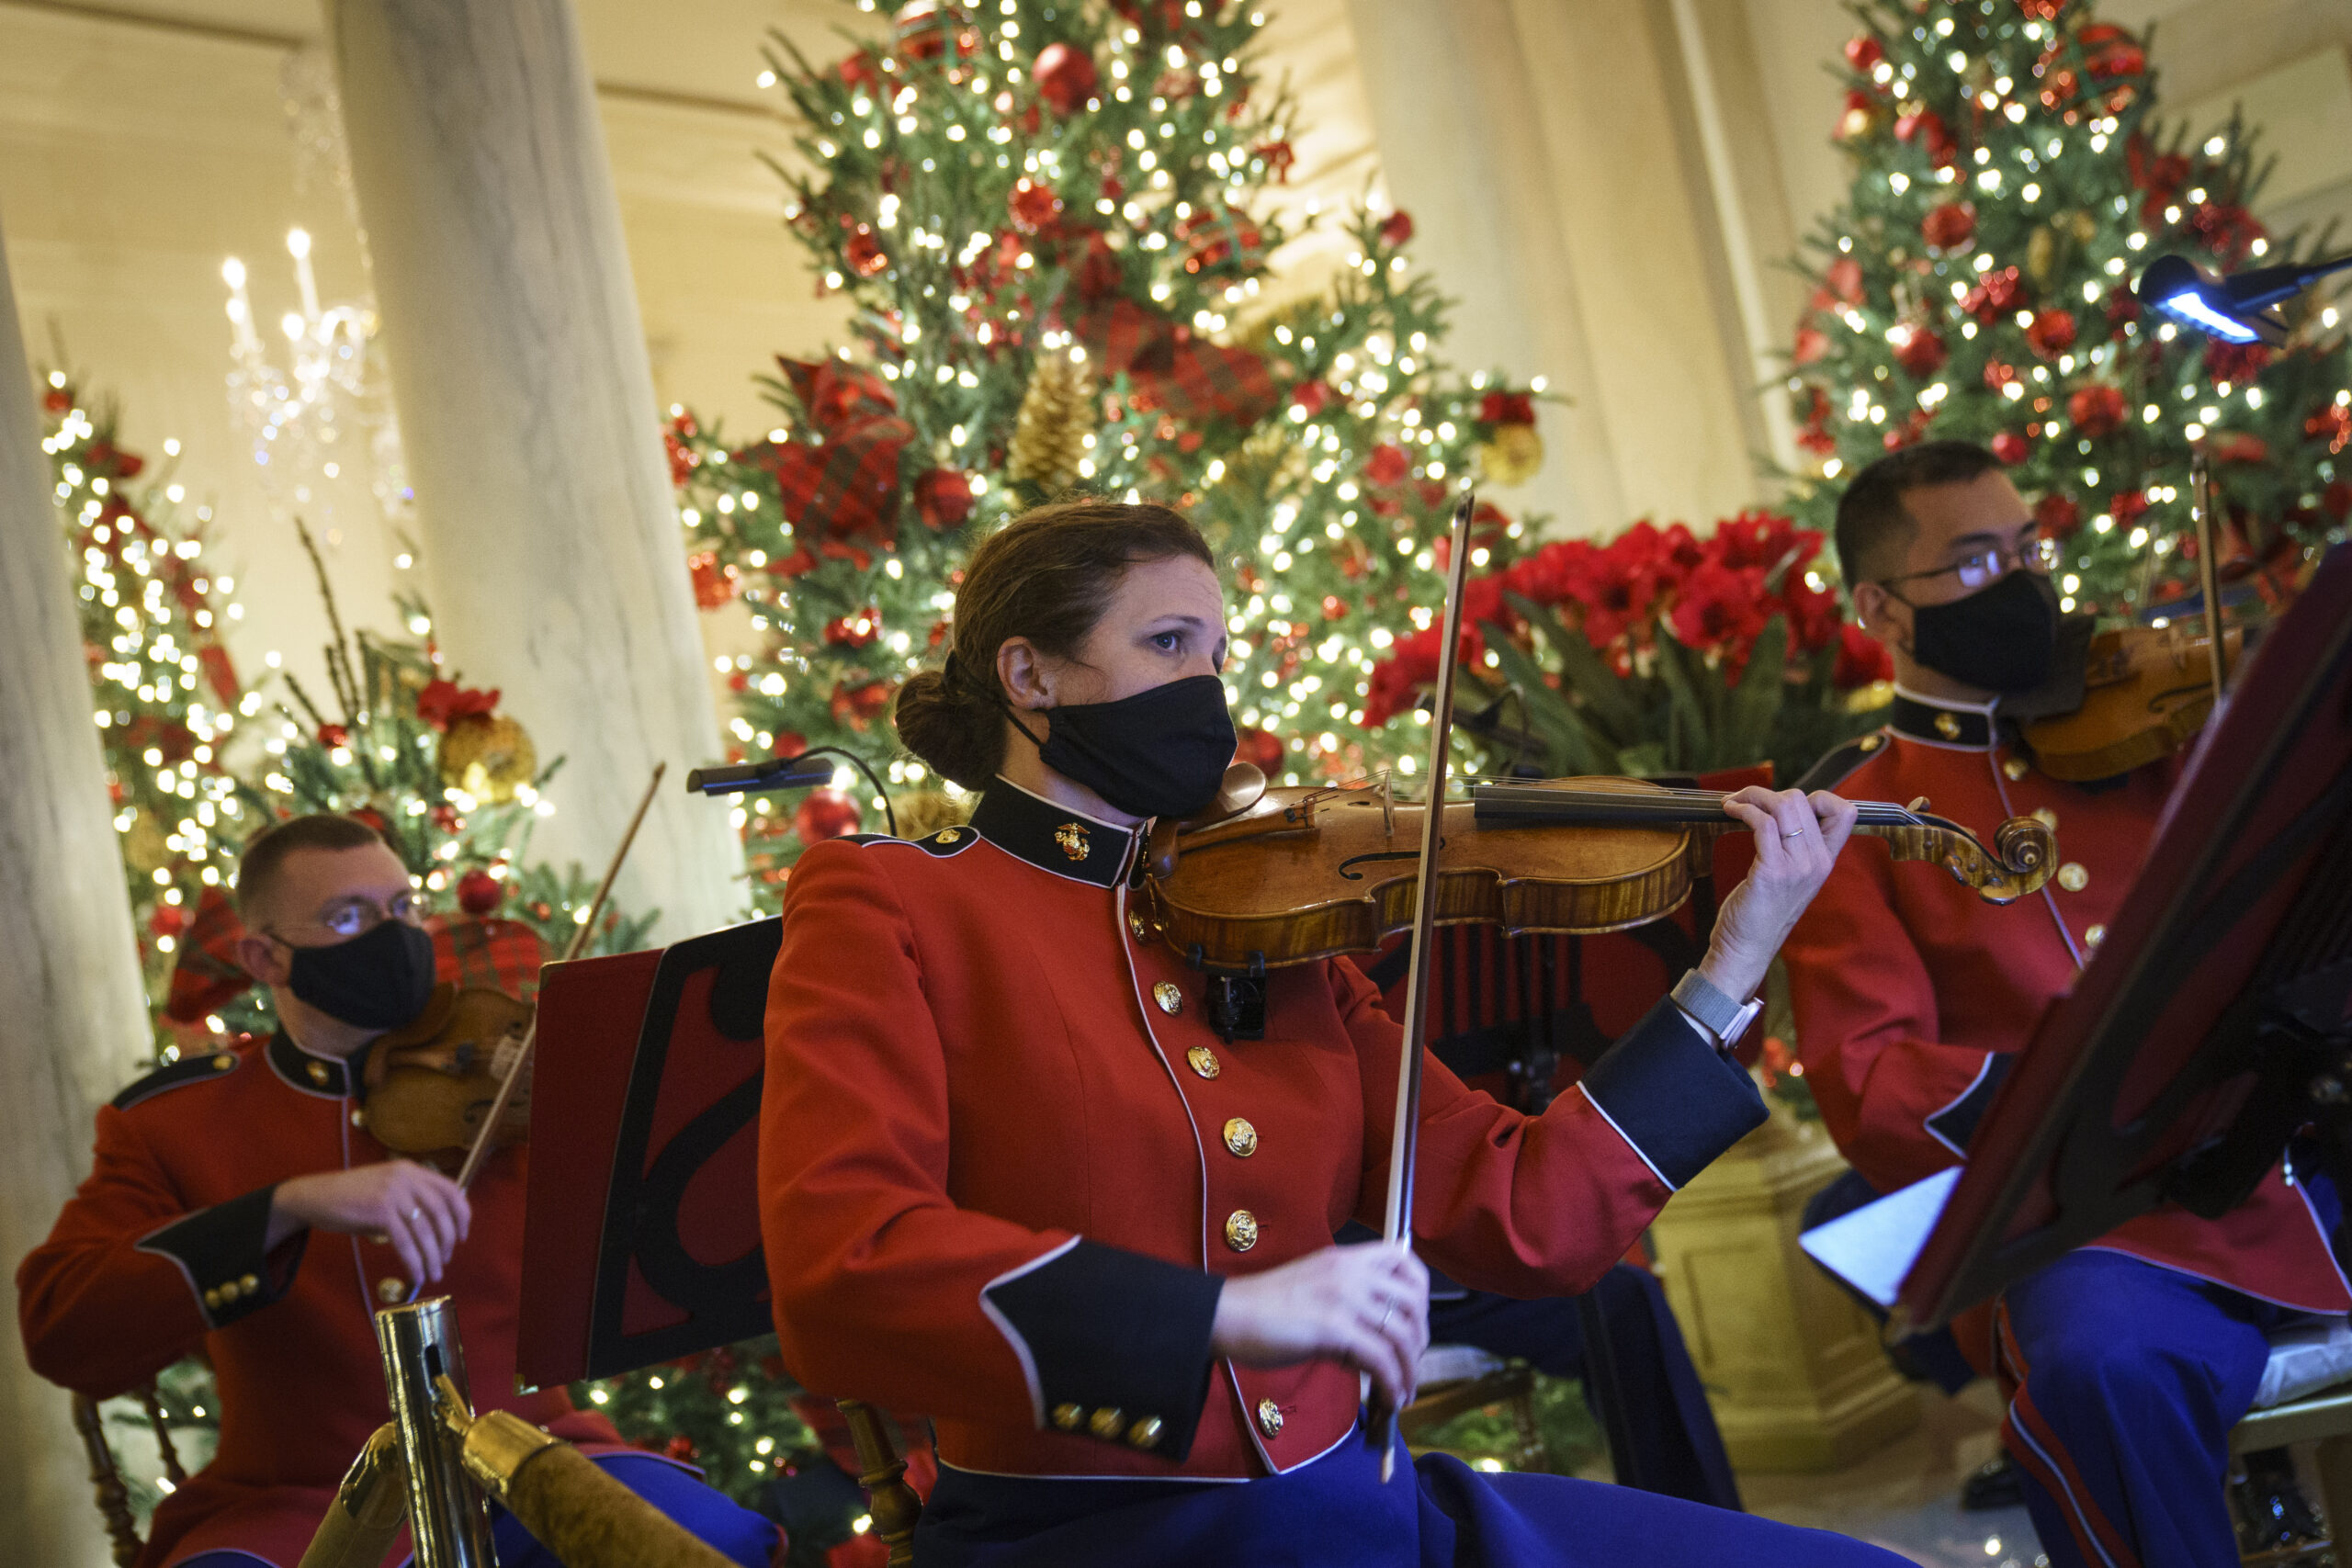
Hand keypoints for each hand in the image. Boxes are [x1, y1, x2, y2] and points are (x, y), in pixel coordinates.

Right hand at [269, 1161, 471, 1287]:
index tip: (463, 1235)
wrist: (314, 1196)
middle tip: (446, 1259)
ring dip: (432, 1256)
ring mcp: (393, 1193)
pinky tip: (417, 1274)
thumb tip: (437, 1230)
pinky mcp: (380, 1211)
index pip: (451, 1189)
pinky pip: (405, 1242)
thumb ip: (411, 1200)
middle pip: (441, 1212)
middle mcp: (406, 1177)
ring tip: (434, 1273)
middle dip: (447, 1240)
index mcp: (411, 1170)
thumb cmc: (351, 1197)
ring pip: (424, 1230)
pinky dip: (414, 1261)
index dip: (462, 1214)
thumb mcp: (387, 1189)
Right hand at [1209, 1241, 1427, 1413]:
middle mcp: (1352, 1273)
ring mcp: (1344, 1299)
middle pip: (1413, 1304)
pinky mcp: (1335, 1329)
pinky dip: (1392, 1384)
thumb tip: (1377, 1341)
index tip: (1415, 1320)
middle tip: (1409, 1365)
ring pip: (1402, 1336)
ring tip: (1402, 1394)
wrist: (1229, 1315)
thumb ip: (1349, 1302)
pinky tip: (1388, 1400)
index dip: (1421, 1291)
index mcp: (1347, 1259)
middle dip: (1420, 1341)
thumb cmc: (1264, 1306)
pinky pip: (1381, 1360)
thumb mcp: (1316, 1287)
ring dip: (1409, 1371)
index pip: (1404, 1258)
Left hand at [1699, 786, 1859, 1001]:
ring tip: (1733, 803)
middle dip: (1768, 793)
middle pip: (1804, 800)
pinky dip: (1743, 809)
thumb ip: (1796, 848)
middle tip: (1744, 801)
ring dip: (1752, 796)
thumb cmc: (1762, 912)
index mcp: (1827, 861)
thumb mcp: (1792, 878)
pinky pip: (1762, 823)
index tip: (1786, 805)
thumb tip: (1781, 812)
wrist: (1747, 949)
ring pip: (1783, 806)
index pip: (1847, 813)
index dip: (1820, 797)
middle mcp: (1818, 861)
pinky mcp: (1771, 871)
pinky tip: (1730, 812)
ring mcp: (1797, 867)